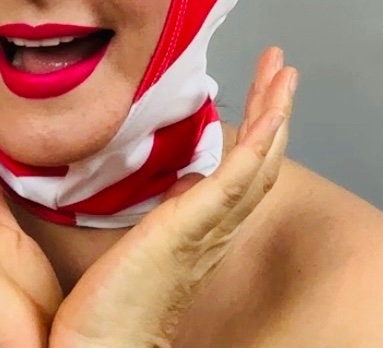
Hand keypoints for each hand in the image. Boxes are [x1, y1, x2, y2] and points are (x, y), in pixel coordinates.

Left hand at [48, 46, 297, 347]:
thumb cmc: (99, 315)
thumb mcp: (125, 244)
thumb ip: (143, 209)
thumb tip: (149, 177)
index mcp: (198, 231)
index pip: (238, 172)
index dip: (256, 131)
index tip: (259, 92)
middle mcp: (213, 229)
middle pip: (259, 161)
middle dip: (274, 111)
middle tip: (281, 66)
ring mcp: (207, 227)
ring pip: (257, 162)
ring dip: (275, 112)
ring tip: (284, 70)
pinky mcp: (193, 226)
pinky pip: (238, 178)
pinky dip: (261, 142)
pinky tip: (274, 111)